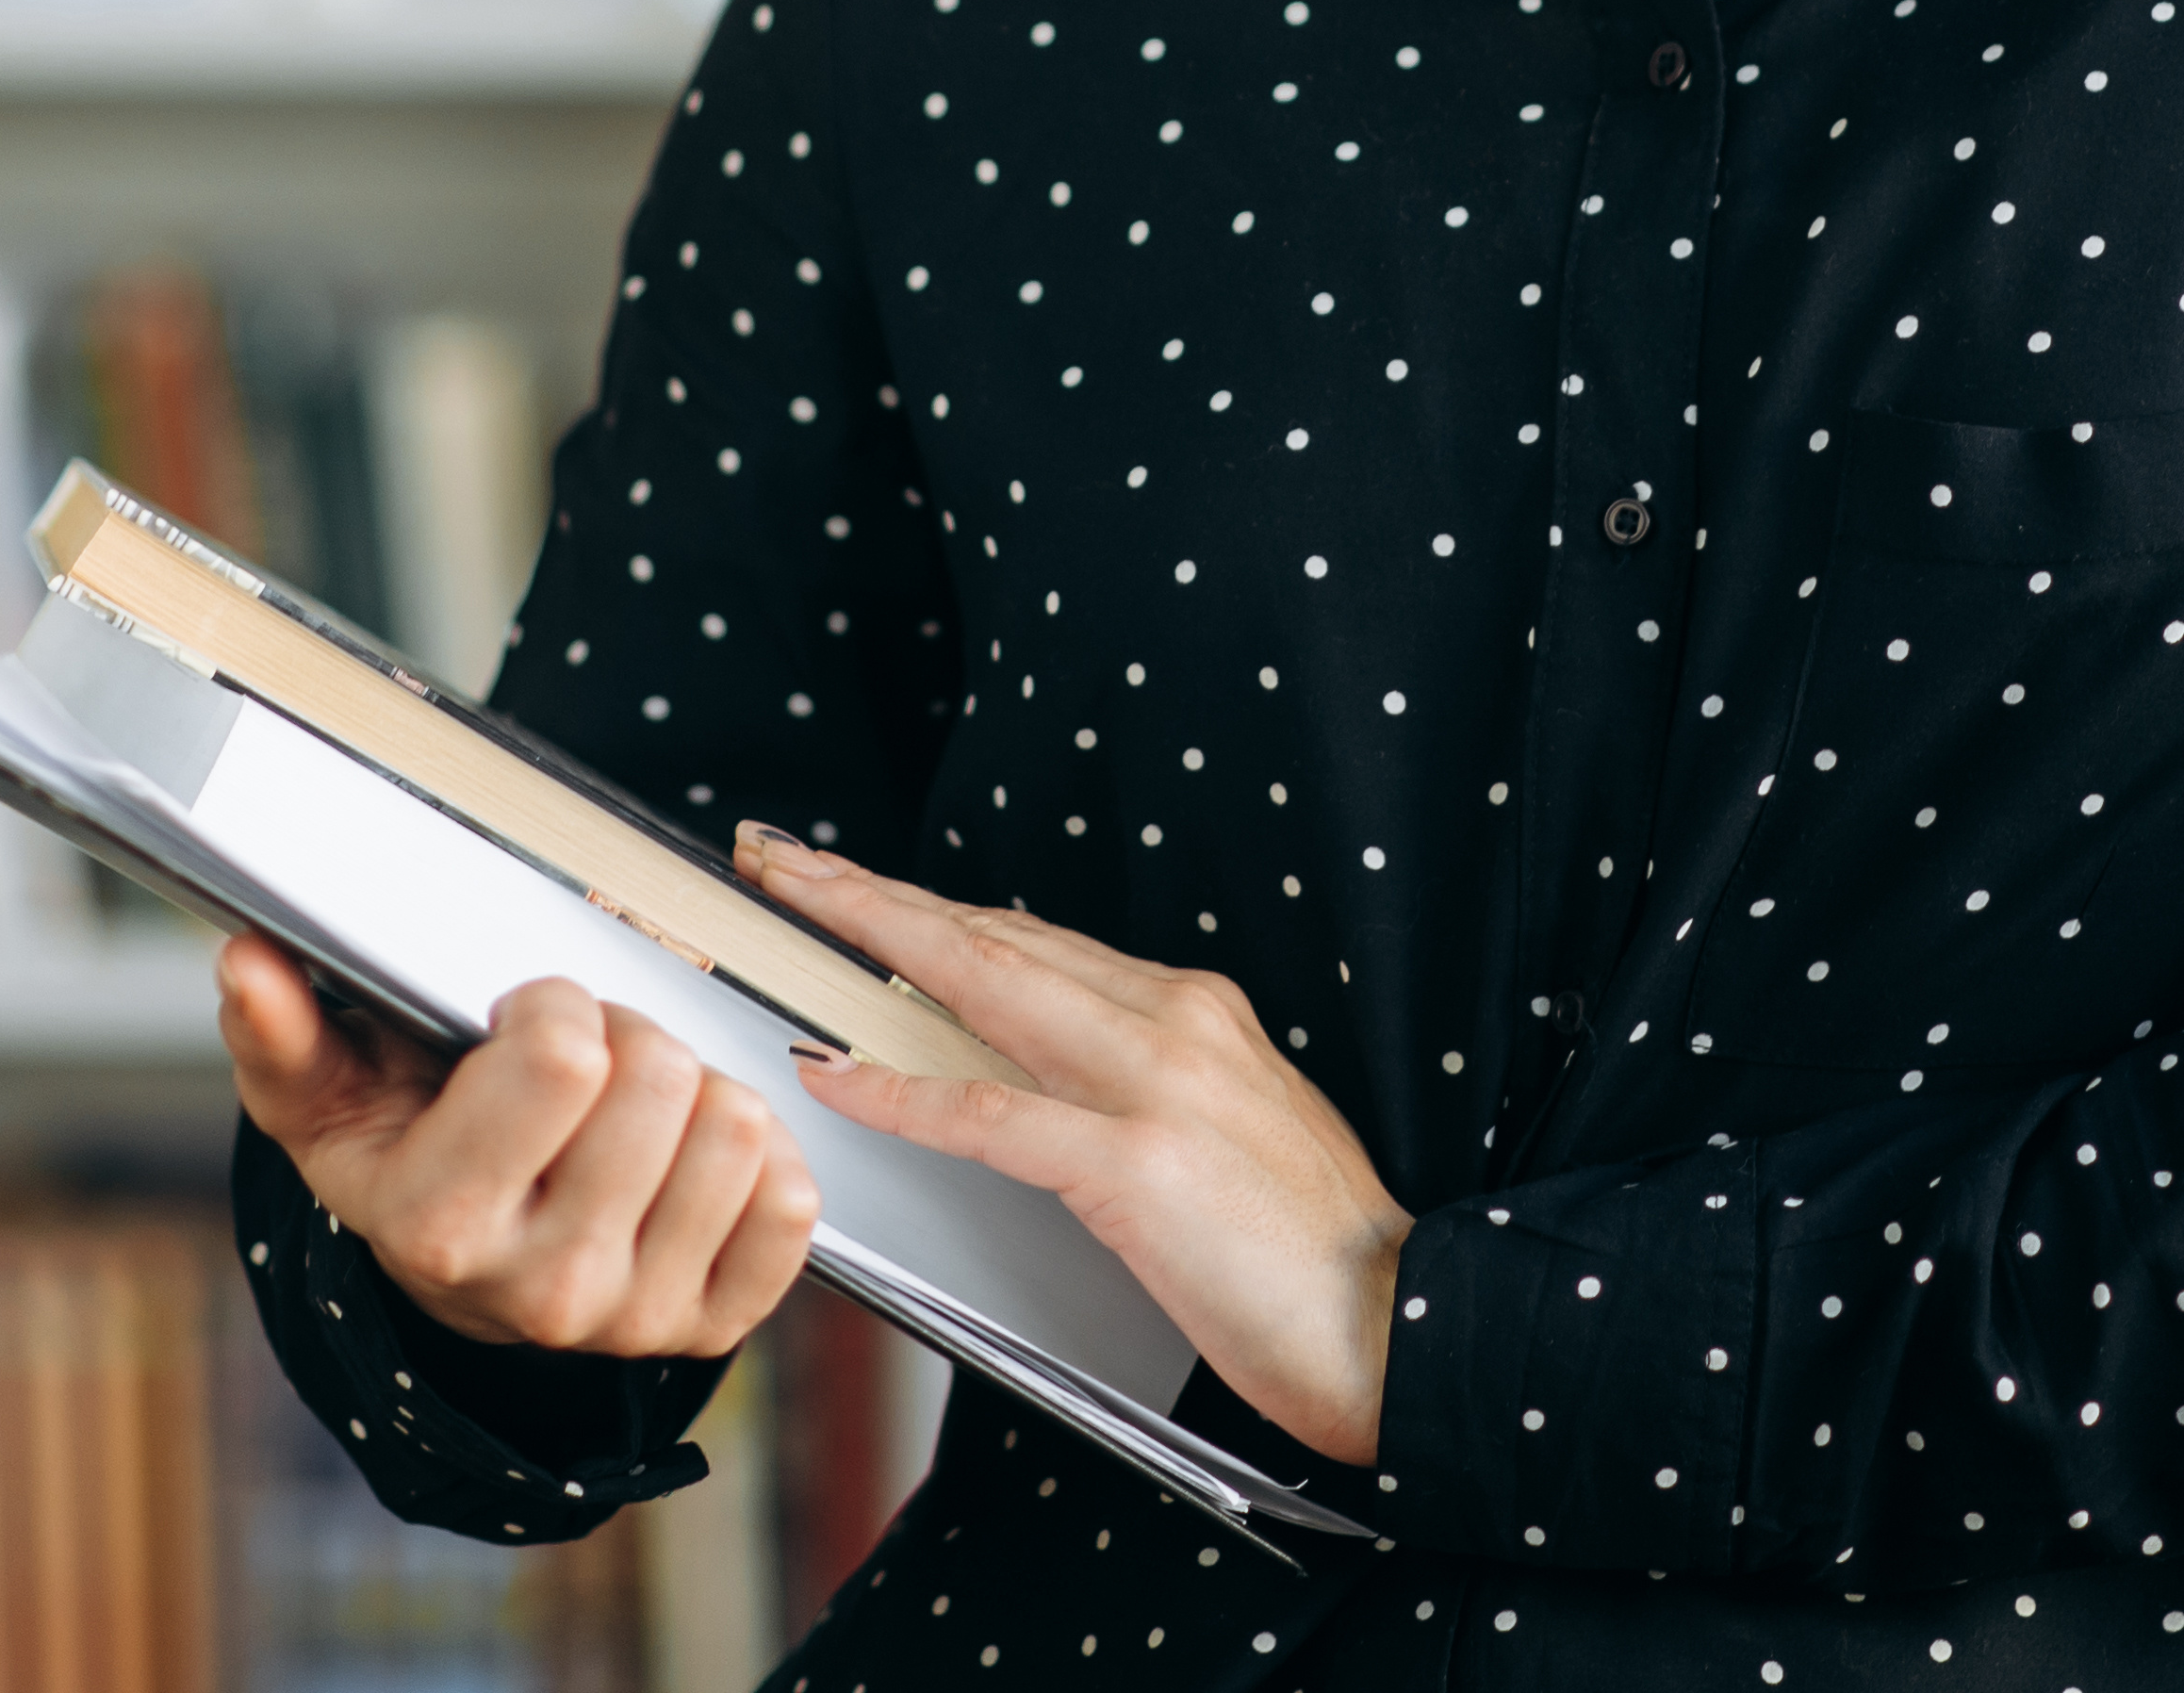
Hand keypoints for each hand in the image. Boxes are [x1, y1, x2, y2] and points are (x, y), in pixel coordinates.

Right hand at [216, 935, 818, 1359]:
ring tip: (631, 1110)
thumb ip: (280, 1031)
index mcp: (439, 1225)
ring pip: (736, 1125)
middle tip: (585, 1065)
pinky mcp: (712, 1326)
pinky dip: (757, 1156)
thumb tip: (247, 964)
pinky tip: (687, 1157)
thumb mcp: (328, 1098)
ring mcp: (634, 1319)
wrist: (465, 1273)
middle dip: (626, 1034)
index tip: (524, 1022)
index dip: (552, 1005)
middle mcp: (541, 1290)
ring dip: (693, 1089)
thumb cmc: (406, 1156)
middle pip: (658, 1077)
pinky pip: (792, 1200)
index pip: (561, 1056)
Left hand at [733, 828, 1411, 1467]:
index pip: (1034, 936)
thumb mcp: (1226, 1129)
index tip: (857, 882)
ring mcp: (1157, 1086)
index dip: (935, 905)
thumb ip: (1139, 1083)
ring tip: (790, 915)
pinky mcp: (1138, 1167)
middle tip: (783, 861)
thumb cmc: (1312, 1253)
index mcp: (1195, 1010)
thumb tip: (1042, 1069)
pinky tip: (841, 1077)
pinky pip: (993, 1117)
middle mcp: (1175, 1020)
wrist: (1400, 1322)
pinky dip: (905, 1094)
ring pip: (985, 988)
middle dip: (876, 894)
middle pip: (992, 936)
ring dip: (872, 944)